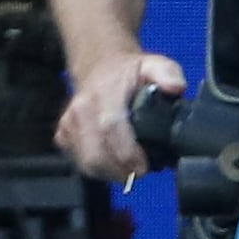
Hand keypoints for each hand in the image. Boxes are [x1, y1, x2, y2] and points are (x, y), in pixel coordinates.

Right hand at [59, 51, 182, 183]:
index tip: (145, 167)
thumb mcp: (154, 65)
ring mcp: (69, 123)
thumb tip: (176, 88)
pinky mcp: (63, 135)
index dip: (127, 153)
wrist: (99, 68)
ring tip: (131, 168)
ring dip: (111, 173)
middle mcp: (81, 109)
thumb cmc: (131, 74)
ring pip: (87, 163)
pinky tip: (115, 163)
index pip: (110, 127)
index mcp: (103, 94)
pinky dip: (100, 170)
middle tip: (142, 171)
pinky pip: (80, 163)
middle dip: (120, 171)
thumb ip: (167, 74)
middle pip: (95, 154)